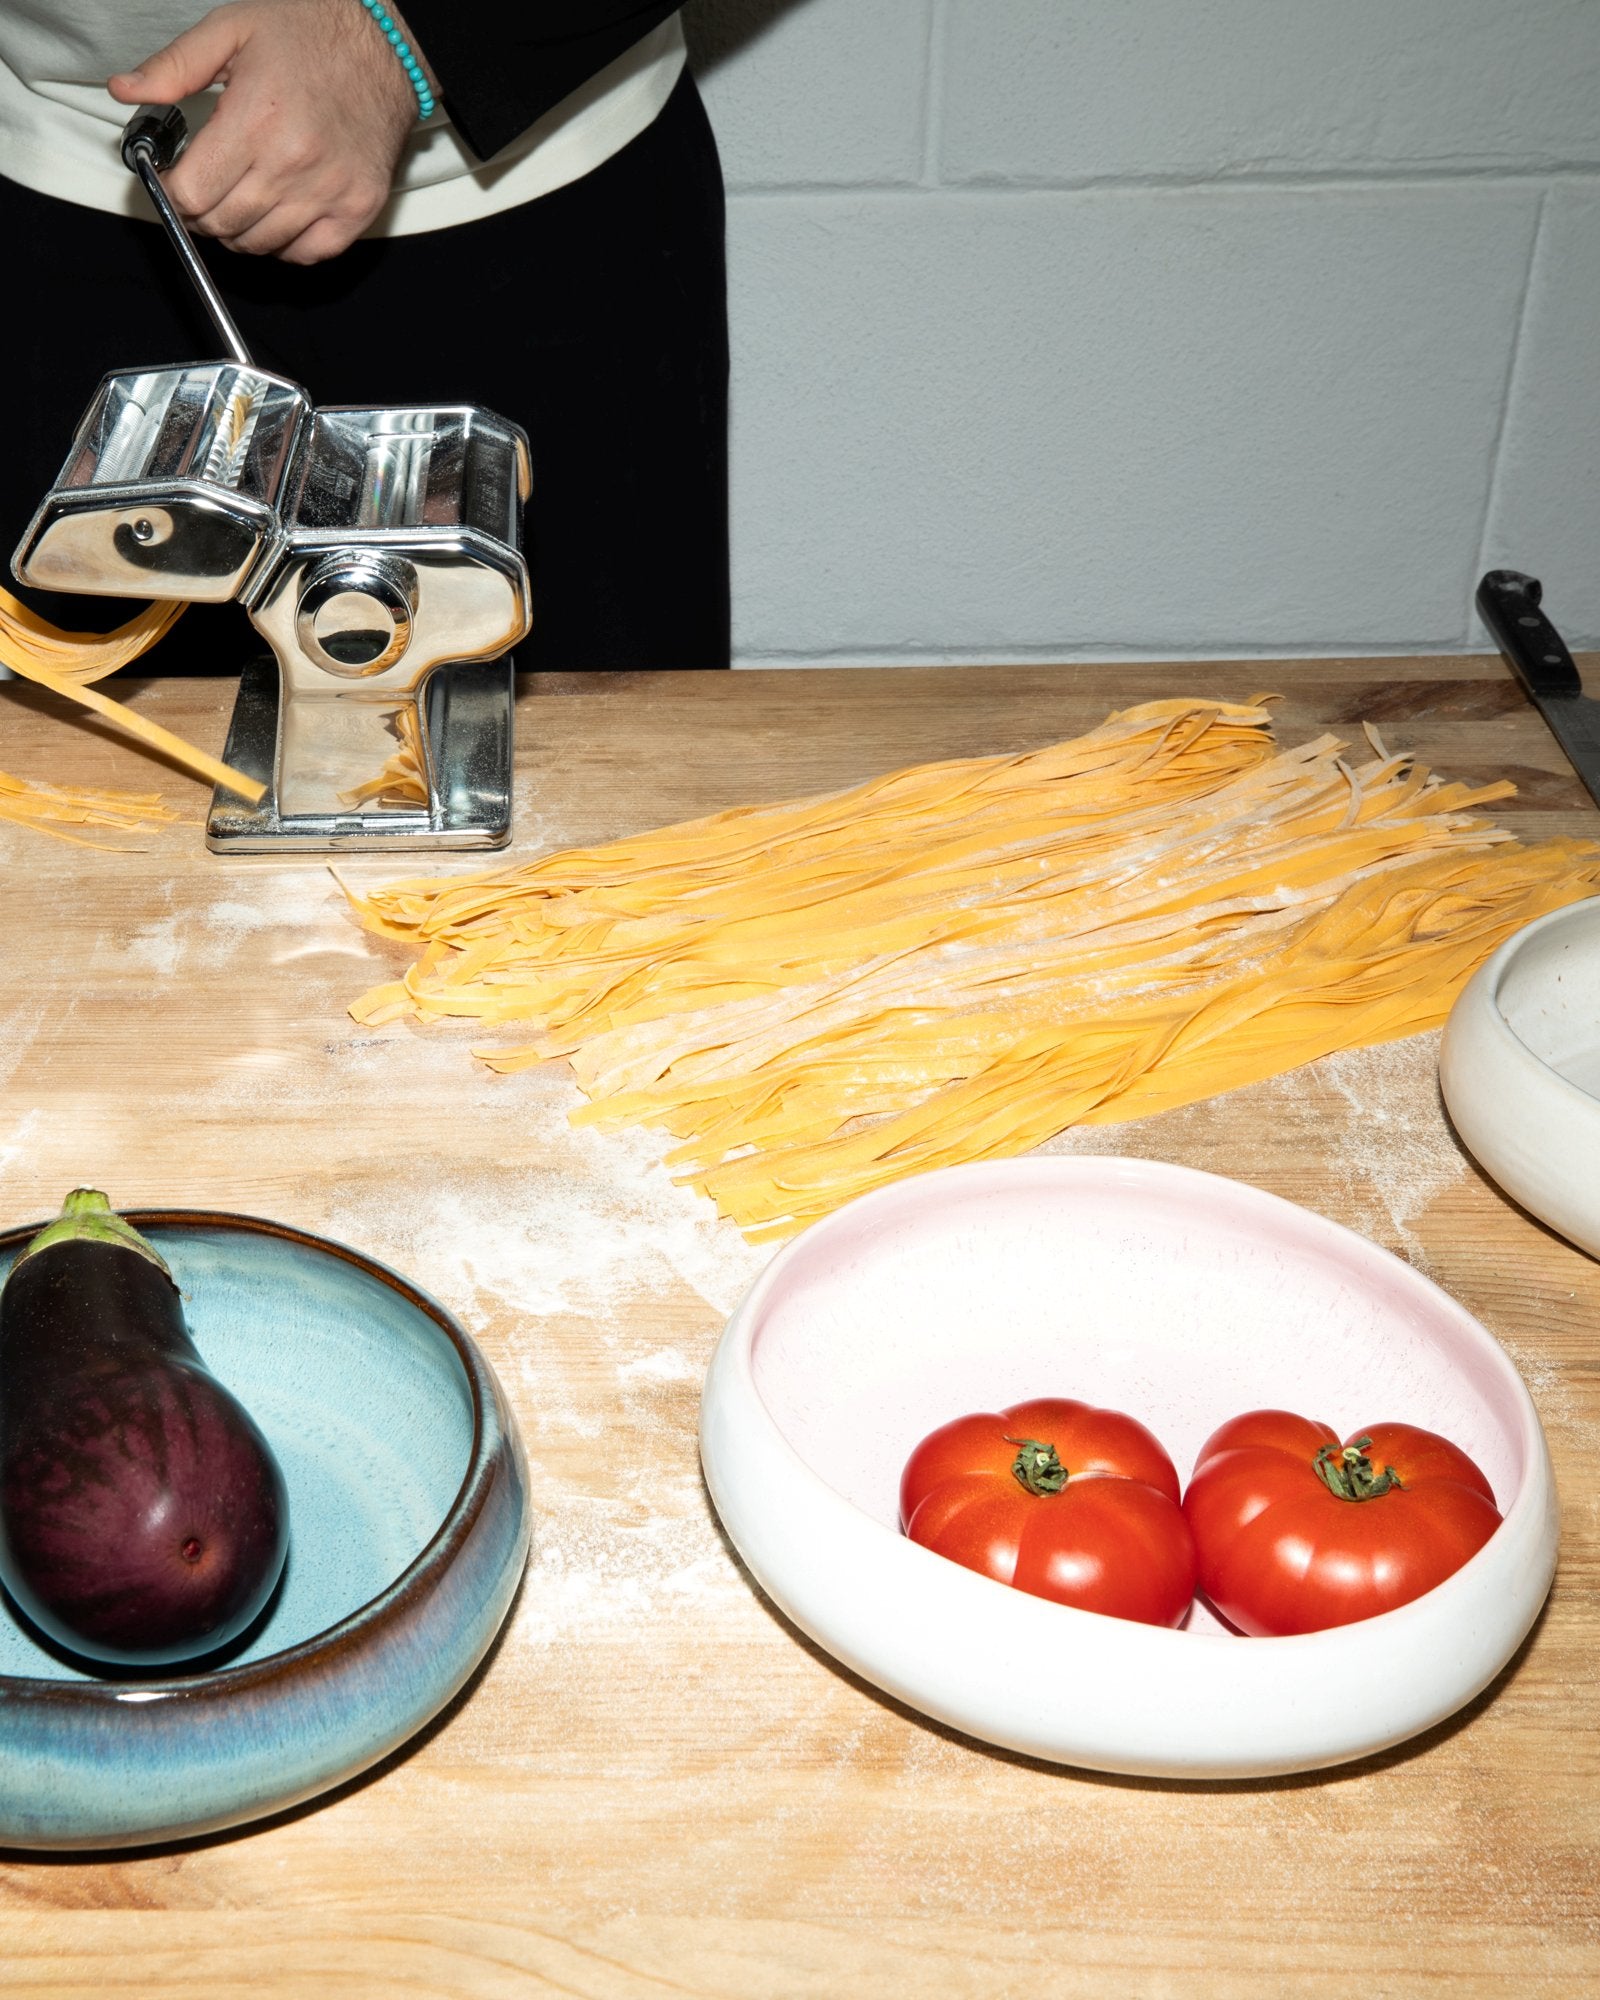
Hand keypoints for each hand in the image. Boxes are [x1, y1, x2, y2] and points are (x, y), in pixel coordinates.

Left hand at [108, 1, 431, 264]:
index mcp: (256, 119)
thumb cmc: (307, 32)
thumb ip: (173, 67)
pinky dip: (283, 244)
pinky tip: (277, 213)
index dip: (171, 193)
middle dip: (200, 212)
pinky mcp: (358, 209)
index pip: (193, 194)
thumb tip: (124, 91)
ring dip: (238, 230)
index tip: (172, 180)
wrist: (381, 48)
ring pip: (259, 244)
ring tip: (238, 197)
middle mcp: (294, 163)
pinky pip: (306, 254)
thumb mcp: (231, 30)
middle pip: (222, 224)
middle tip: (203, 187)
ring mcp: (330, 192)